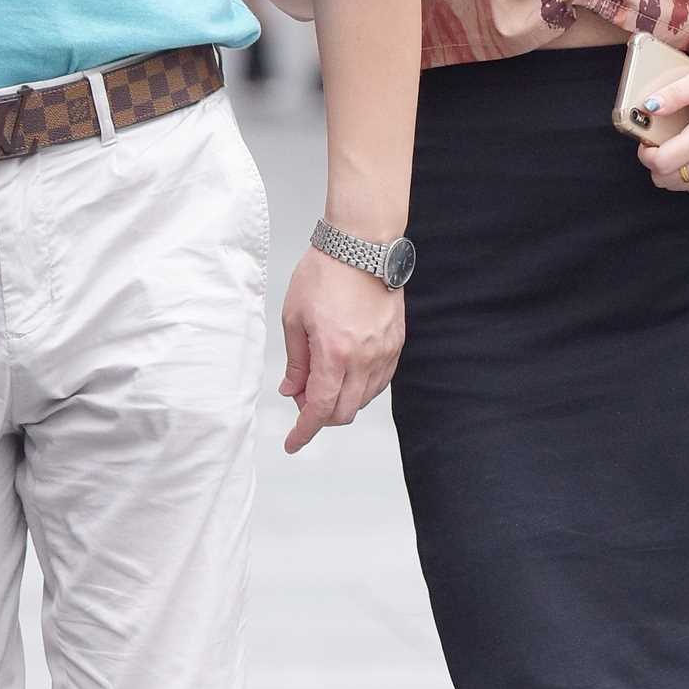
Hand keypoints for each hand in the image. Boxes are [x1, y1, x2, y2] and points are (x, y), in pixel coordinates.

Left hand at [277, 244, 404, 450]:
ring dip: (342, 402)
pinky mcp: (396, 343)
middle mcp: (364, 359)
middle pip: (344, 412)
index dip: (304, 432)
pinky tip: (347, 373)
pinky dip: (361, 387)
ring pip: (364, 399)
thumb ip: (296, 361)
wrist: (361, 246)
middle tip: (302, 399)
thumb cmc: (325, 273)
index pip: (319, 409)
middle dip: (321, 416)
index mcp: (334, 353)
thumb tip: (292, 390)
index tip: (293, 443)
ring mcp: (384, 352)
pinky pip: (380, 381)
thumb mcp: (294, 318)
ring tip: (323, 380)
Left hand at [637, 63, 688, 196]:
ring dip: (673, 171)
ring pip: (682, 188)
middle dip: (655, 164)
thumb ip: (675, 93)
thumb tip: (649, 107)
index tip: (647, 141)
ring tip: (682, 146)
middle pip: (667, 180)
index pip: (662, 163)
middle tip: (661, 143)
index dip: (646, 154)